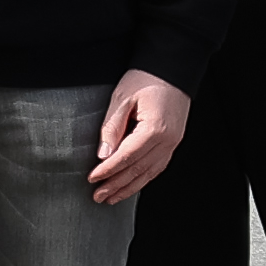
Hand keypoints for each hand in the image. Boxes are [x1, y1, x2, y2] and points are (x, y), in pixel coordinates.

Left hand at [88, 69, 190, 203]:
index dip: (108, 171)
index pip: (127, 157)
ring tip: (112, 198)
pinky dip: (143, 178)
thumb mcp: (123, 98)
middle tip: (98, 196)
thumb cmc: (147, 78)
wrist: (172, 68)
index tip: (92, 179)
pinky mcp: (173, 142)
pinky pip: (158, 166)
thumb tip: (103, 154)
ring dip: (129, 187)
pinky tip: (132, 185)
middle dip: (116, 185)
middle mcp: (167, 140)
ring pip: (149, 173)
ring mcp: (173, 143)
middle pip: (138, 170)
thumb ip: (112, 127)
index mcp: (155, 129)